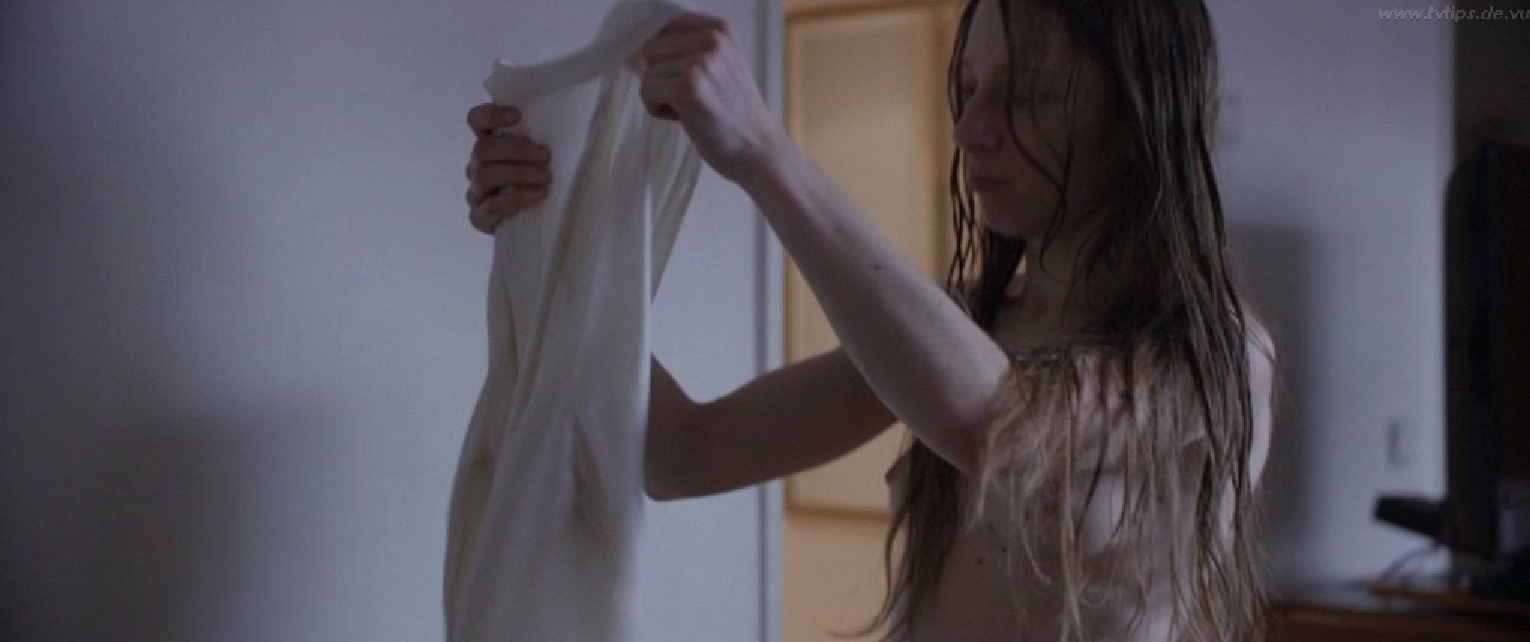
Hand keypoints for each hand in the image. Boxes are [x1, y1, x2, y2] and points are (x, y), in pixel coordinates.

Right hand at [464, 104, 552, 233]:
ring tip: (545, 178)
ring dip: (518, 173)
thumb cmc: (543, 183)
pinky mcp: (479, 217)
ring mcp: (475, 192)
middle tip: (545, 156)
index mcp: (490, 144)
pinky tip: (538, 195)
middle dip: (515, 149)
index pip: (476, 120)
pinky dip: (516, 199)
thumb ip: (542, 141)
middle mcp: (477, 165)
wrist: (537, 226)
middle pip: (482, 148)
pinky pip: (491, 206)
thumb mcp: (543, 159)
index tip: (517, 116)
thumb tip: (569, 122)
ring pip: (484, 175)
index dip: (491, 114)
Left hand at [638, 13, 785, 183]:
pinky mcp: (688, 87)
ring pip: (648, 73)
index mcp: (721, 30)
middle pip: (652, 49)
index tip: (681, 77)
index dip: (666, 56)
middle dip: (661, 75)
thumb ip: (694, 48)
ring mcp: (701, 63)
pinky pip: (647, 90)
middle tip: (687, 97)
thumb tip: (648, 46)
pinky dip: (656, 108)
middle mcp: (712, 40)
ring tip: (690, 109)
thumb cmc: (736, 114)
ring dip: (661, 96)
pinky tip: (681, 118)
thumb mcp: (723, 65)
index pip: (666, 27)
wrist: (758, 149)